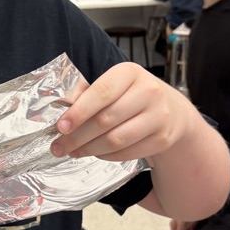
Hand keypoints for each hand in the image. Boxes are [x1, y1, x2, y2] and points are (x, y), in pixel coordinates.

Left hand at [51, 62, 192, 161]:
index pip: (101, 93)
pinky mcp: (162, 139)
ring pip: (116, 140)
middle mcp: (148, 92)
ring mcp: (158, 116)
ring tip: (72, 151)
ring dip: (89, 149)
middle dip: (77, 136)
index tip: (60, 127)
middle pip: (105, 120)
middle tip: (58, 146)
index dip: (78, 112)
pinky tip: (95, 153)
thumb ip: (86, 92)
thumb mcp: (112, 83)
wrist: (172, 110)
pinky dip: (107, 156)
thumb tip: (62, 107)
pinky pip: (128, 153)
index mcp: (130, 73)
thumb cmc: (131, 94)